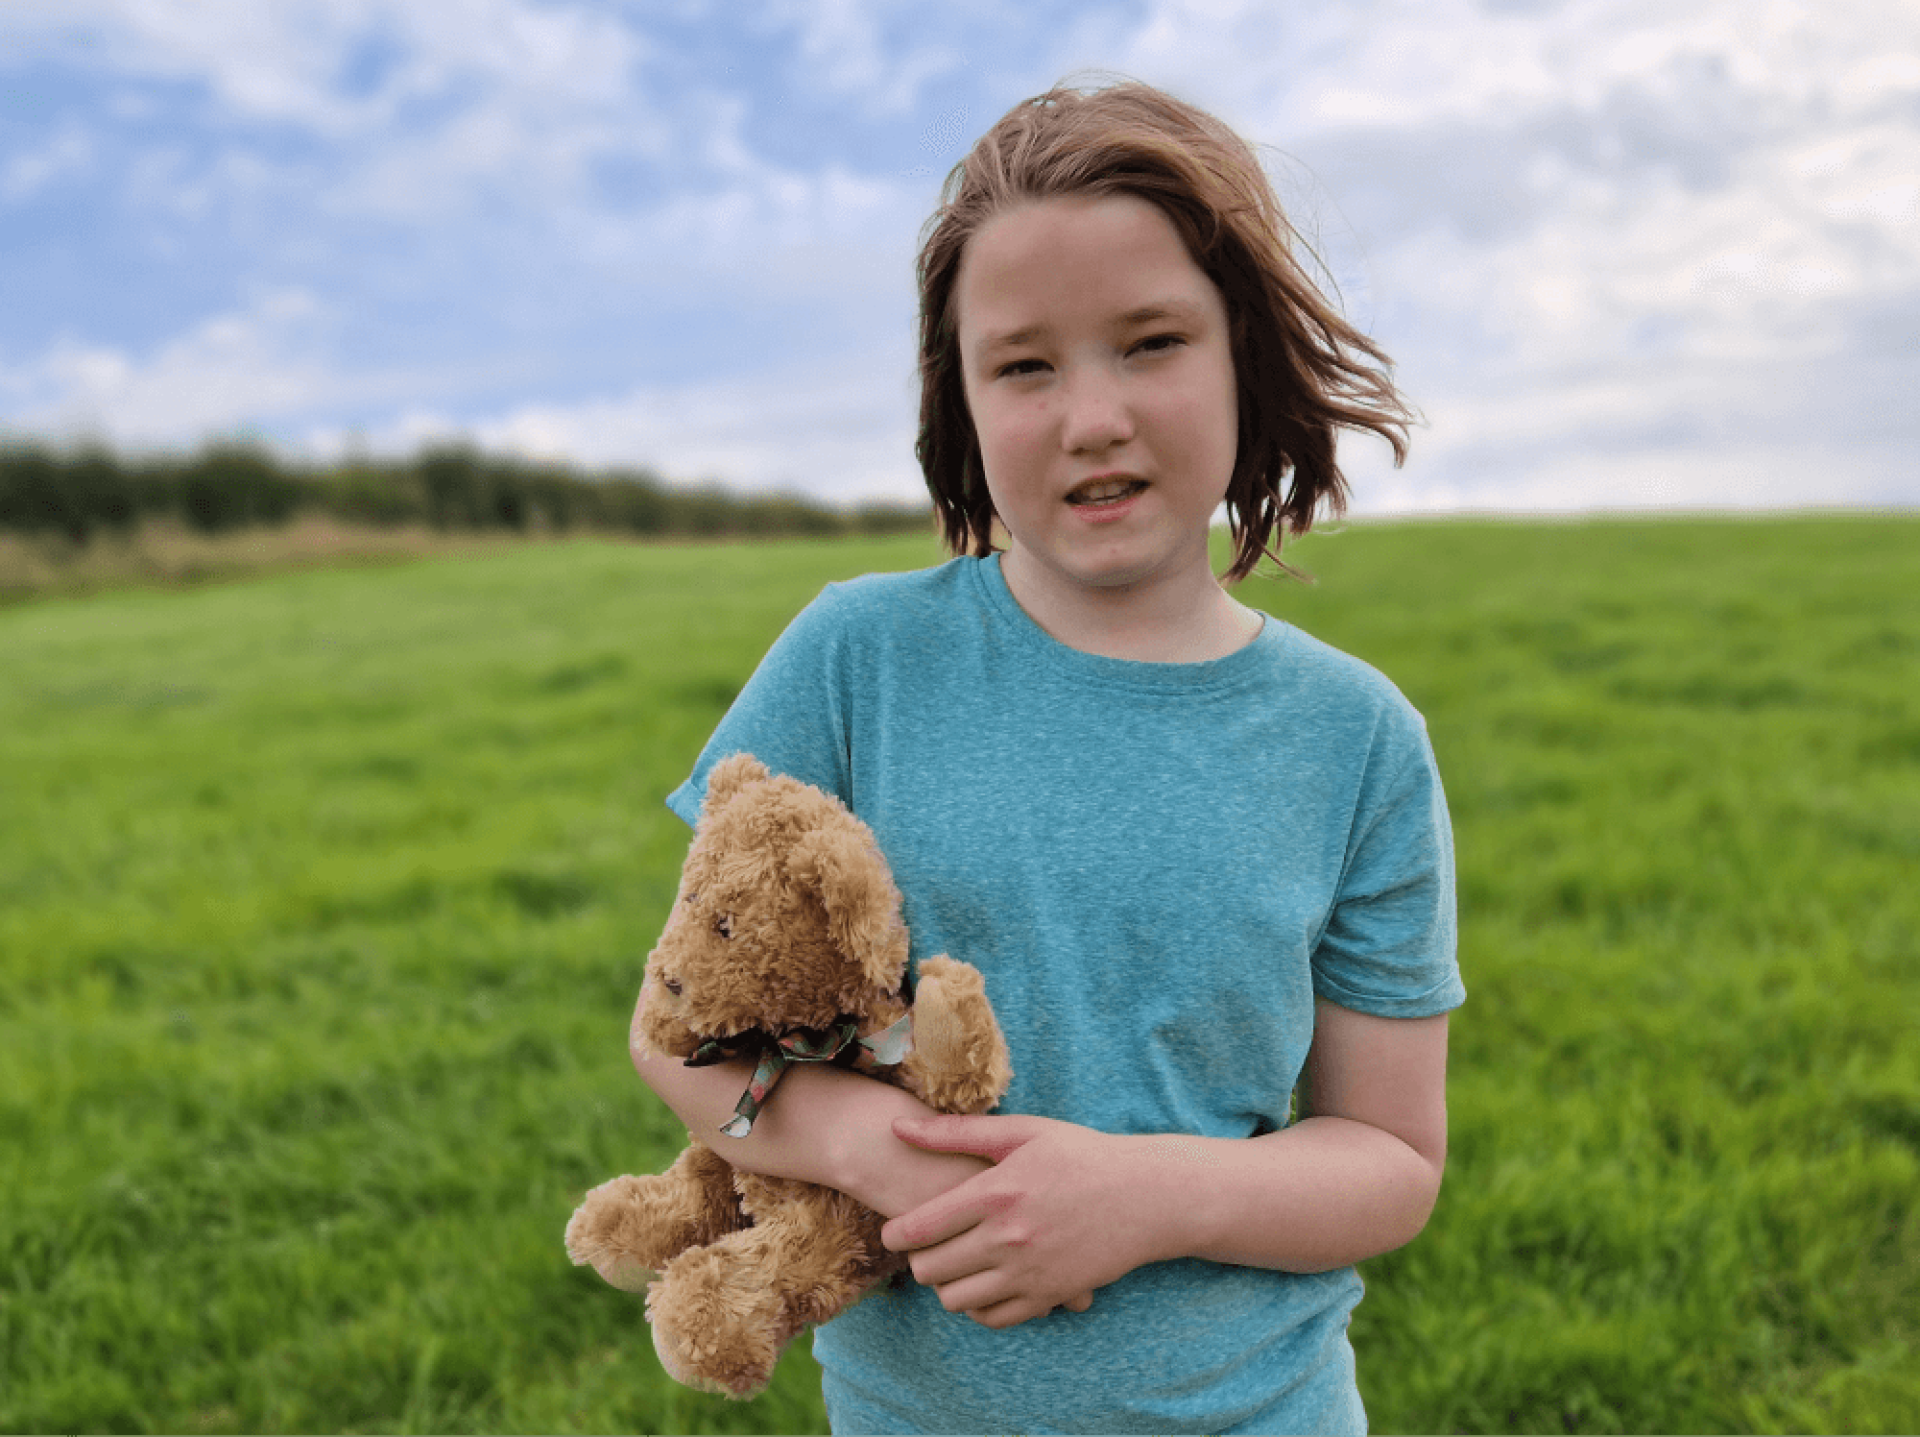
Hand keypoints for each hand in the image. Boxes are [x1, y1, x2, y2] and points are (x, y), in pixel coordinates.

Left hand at [878, 1114, 1151, 1329]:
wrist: (1145, 1196)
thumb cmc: (1081, 1154)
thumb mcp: (1021, 1132)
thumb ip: (955, 1132)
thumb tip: (897, 1128)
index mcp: (995, 1192)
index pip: (918, 1228)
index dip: (895, 1233)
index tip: (894, 1231)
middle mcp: (1007, 1238)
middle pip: (929, 1269)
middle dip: (918, 1258)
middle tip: (927, 1245)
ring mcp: (1029, 1272)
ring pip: (955, 1300)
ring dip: (947, 1284)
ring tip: (956, 1262)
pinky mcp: (1049, 1296)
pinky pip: (992, 1318)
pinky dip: (979, 1305)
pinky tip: (985, 1280)